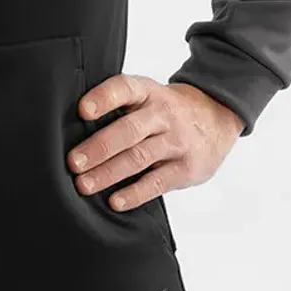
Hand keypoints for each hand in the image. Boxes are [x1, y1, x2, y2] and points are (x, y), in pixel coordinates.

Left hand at [66, 74, 244, 211]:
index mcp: (148, 91)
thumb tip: (73, 126)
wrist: (217, 116)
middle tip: (73, 162)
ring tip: (84, 185)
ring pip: (139, 158)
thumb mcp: (148, 95)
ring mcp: (177, 141)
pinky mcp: (187, 168)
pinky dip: (134, 193)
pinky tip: (115, 201)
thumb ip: (119, 106)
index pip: (125, 88)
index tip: (82, 110)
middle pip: (128, 130)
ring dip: (109, 173)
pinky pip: (157, 183)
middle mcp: (163, 114)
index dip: (103, 98)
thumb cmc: (166, 109)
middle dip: (99, 147)